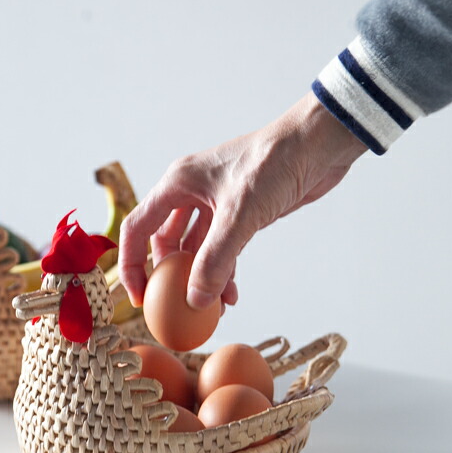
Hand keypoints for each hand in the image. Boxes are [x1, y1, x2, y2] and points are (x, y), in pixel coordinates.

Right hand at [118, 92, 367, 309]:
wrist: (319, 143)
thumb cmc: (275, 163)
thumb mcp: (241, 214)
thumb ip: (216, 259)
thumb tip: (196, 300)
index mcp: (177, 183)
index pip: (137, 228)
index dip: (132, 265)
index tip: (139, 298)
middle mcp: (190, 192)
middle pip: (164, 241)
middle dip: (169, 276)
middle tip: (174, 306)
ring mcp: (216, 202)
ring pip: (195, 248)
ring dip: (199, 277)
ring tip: (211, 309)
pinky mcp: (240, 211)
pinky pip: (221, 248)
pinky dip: (222, 270)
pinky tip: (231, 293)